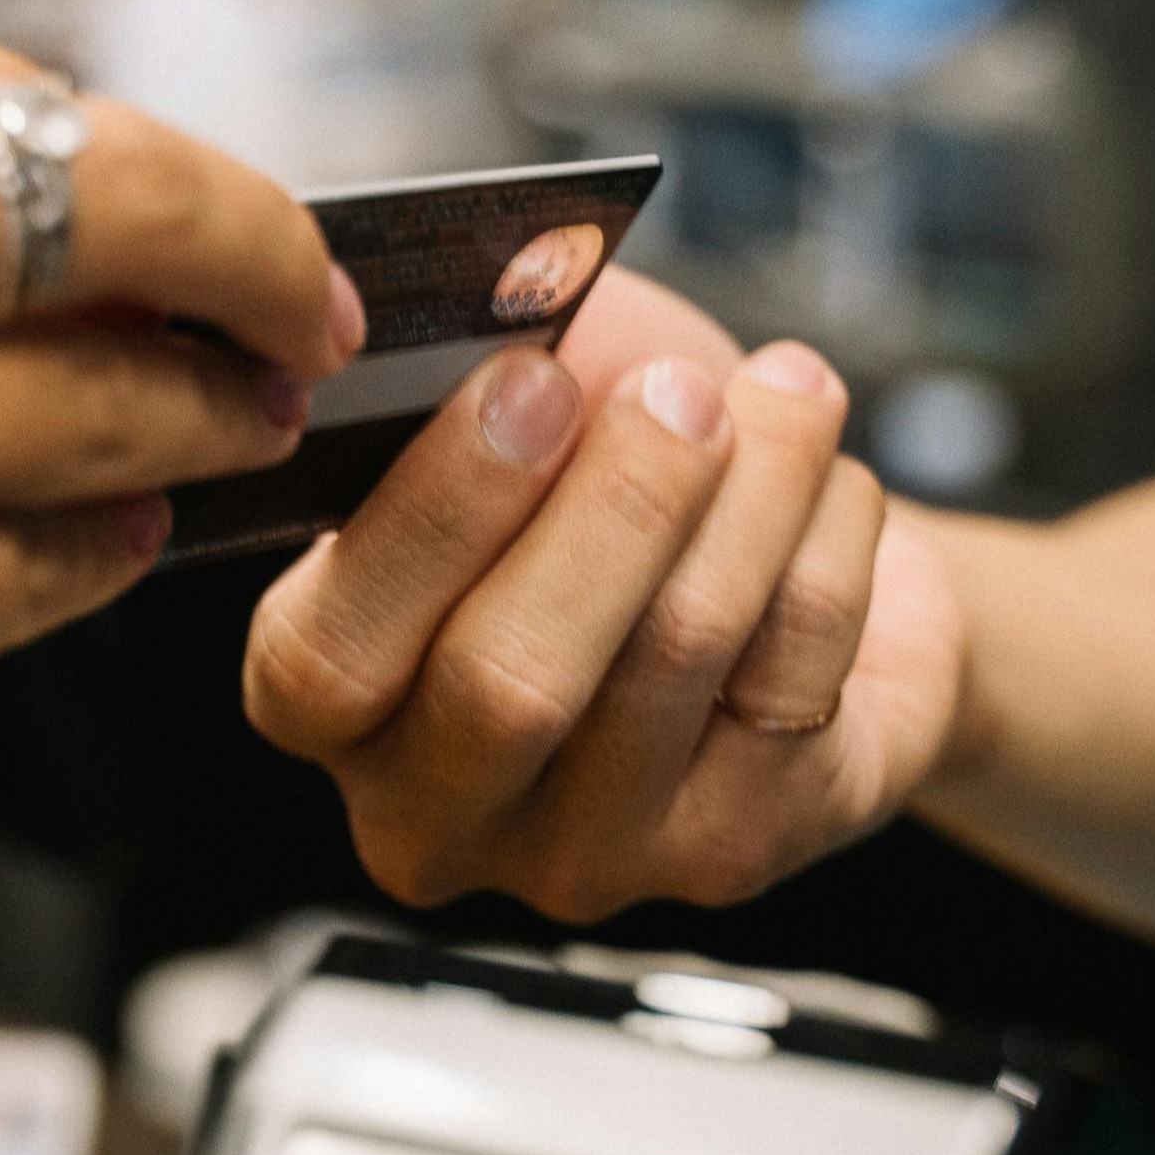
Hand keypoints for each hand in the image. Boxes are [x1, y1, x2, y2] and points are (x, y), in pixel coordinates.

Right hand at [0, 2, 355, 972]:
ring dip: (184, 437)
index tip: (221, 219)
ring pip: (121, 416)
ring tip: (191, 447)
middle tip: (307, 317)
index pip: (27, 95)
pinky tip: (35, 562)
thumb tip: (66, 228)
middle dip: (262, 272)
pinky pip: (49, 577)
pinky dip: (72, 571)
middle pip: (137, 213)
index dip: (163, 172)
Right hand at [245, 293, 963, 921]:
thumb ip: (469, 380)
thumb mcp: (508, 417)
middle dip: (612, 507)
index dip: (440, 512)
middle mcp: (431, 811)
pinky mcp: (727, 854)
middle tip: (678, 393)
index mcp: (325, 705)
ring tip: (784, 394)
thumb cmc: (606, 486)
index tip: (531, 378)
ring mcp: (579, 855)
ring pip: (671, 656)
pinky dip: (829, 537)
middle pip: (507, 683)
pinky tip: (827, 484)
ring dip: (751, 490)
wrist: (788, 578)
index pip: (333, 655)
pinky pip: (793, 667)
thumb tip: (509, 299)